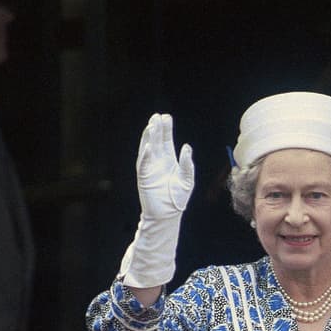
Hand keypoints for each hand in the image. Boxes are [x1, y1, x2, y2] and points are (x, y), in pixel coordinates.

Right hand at [119, 114, 194, 288]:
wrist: (168, 214)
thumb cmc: (178, 199)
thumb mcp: (187, 180)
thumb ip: (187, 164)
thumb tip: (186, 147)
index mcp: (169, 162)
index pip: (167, 142)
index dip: (166, 130)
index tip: (166, 117)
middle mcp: (158, 163)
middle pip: (157, 142)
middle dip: (157, 129)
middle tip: (158, 116)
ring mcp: (150, 169)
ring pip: (148, 149)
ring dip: (149, 137)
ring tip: (151, 124)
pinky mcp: (144, 177)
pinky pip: (143, 163)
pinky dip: (146, 154)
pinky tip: (149, 144)